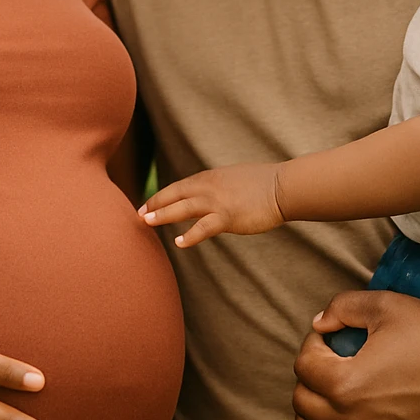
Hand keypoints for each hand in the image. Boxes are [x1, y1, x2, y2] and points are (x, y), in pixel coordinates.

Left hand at [138, 162, 285, 246]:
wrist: (282, 187)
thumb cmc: (263, 184)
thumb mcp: (234, 179)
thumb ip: (218, 187)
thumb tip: (209, 196)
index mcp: (210, 177)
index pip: (179, 186)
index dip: (161, 196)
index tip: (147, 204)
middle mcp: (209, 187)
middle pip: (174, 194)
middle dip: (154, 204)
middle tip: (137, 214)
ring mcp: (217, 201)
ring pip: (182, 208)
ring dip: (162, 215)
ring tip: (146, 221)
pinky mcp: (227, 217)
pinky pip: (203, 228)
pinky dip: (189, 235)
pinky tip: (178, 242)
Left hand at [293, 291, 419, 419]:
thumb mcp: (389, 306)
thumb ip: (344, 307)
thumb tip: (319, 324)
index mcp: (347, 384)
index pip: (304, 366)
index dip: (313, 344)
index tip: (330, 339)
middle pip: (303, 402)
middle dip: (309, 378)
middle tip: (329, 364)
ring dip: (308, 419)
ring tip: (322, 400)